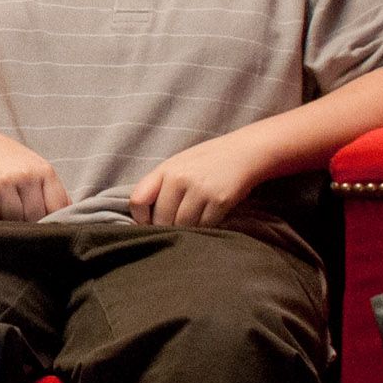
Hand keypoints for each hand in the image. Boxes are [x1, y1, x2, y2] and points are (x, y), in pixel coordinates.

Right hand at [0, 125, 68, 221]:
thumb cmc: (4, 156)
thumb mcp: (33, 165)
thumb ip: (50, 189)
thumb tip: (68, 216)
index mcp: (44, 170)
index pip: (58, 207)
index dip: (53, 220)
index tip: (45, 224)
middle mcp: (26, 175)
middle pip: (35, 217)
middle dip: (28, 221)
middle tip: (20, 215)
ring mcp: (4, 182)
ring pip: (14, 219)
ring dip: (9, 220)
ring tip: (3, 206)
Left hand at [128, 130, 265, 231]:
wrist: (244, 152)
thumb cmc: (207, 161)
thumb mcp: (178, 165)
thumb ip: (160, 187)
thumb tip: (144, 219)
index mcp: (165, 169)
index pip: (138, 200)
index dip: (140, 218)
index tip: (149, 223)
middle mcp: (179, 178)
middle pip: (161, 219)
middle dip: (167, 227)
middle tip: (177, 226)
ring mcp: (200, 190)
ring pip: (183, 226)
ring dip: (187, 230)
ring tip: (194, 221)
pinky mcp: (219, 201)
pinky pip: (204, 226)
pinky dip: (205, 228)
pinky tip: (209, 218)